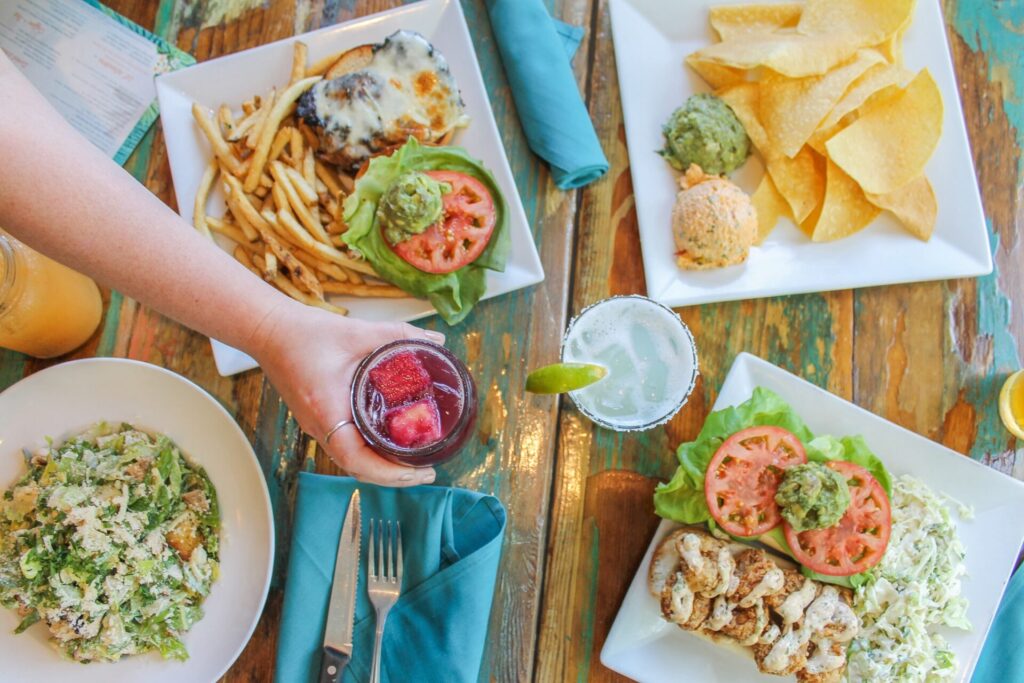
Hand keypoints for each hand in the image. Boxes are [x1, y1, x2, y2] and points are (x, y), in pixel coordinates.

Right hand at [248, 299, 444, 486]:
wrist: (269, 331)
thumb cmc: (305, 334)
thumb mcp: (358, 332)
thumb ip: (399, 335)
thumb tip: (437, 341)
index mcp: (327, 412)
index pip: (357, 460)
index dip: (389, 473)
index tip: (418, 472)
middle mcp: (319, 427)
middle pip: (358, 468)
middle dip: (393, 477)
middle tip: (428, 471)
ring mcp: (317, 427)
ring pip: (352, 461)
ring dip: (382, 468)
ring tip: (414, 464)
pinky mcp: (318, 420)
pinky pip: (346, 447)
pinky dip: (370, 454)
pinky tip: (390, 445)